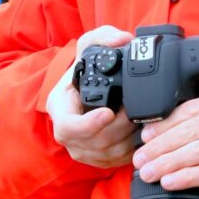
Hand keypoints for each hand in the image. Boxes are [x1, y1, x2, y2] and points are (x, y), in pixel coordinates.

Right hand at [46, 25, 133, 167]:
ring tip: (139, 119)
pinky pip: (115, 161)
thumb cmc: (87, 66)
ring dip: (127, 138)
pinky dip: (130, 150)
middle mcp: (66, 133)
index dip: (89, 124)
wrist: (87, 86)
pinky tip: (138, 134)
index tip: (109, 112)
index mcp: (59, 108)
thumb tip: (123, 40)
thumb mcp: (91, 44)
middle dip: (119, 127)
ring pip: (107, 154)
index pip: (68, 126)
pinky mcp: (96, 158)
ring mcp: (81, 148)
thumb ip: (105, 37)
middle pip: (94, 142)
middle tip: (135, 110)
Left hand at [133, 87, 198, 189]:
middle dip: (161, 146)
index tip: (146, 134)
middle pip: (192, 131)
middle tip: (140, 158)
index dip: (165, 123)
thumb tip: (175, 125)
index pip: (193, 109)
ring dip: (170, 163)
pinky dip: (190, 177)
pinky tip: (173, 181)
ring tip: (150, 172)